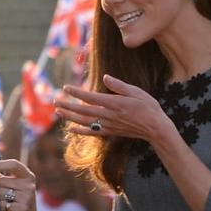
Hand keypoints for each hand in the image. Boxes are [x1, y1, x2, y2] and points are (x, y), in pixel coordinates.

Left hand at [0, 159, 40, 210]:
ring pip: (1, 192)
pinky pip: (2, 204)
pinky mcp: (22, 209)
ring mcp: (27, 198)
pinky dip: (2, 208)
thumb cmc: (16, 202)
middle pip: (2, 181)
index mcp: (28, 177)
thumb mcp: (9, 187)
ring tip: (10, 204)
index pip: (14, 164)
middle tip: (8, 197)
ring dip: (0, 199)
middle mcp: (30, 186)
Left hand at [56, 74, 170, 142]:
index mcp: (114, 103)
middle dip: (68, 105)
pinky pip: (92, 132)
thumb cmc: (148, 107)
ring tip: (59, 112)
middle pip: (84, 110)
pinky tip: (71, 128)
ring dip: (70, 117)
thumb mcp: (136, 92)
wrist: (155, 128)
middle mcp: (109, 115)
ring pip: (85, 121)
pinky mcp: (110, 132)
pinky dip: (80, 131)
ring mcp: (109, 125)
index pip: (91, 97)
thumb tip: (105, 77)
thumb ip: (119, 86)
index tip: (66, 88)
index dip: (77, 92)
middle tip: (55, 100)